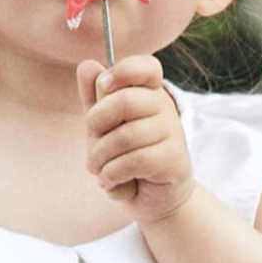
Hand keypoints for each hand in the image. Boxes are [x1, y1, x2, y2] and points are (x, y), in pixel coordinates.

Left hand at [77, 55, 194, 222]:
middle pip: (125, 101)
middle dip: (96, 124)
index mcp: (148, 91)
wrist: (153, 197)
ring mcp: (173, 132)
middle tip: (91, 142)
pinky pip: (135, 161)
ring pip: (126, 136)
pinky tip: (109, 180)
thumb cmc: (125, 154)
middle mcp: (164, 107)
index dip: (123, 70)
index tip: (104, 85)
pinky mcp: (174, 159)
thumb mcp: (104, 125)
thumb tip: (86, 65)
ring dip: (100, 157)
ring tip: (96, 168)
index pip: (146, 66)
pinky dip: (112, 173)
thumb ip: (94, 97)